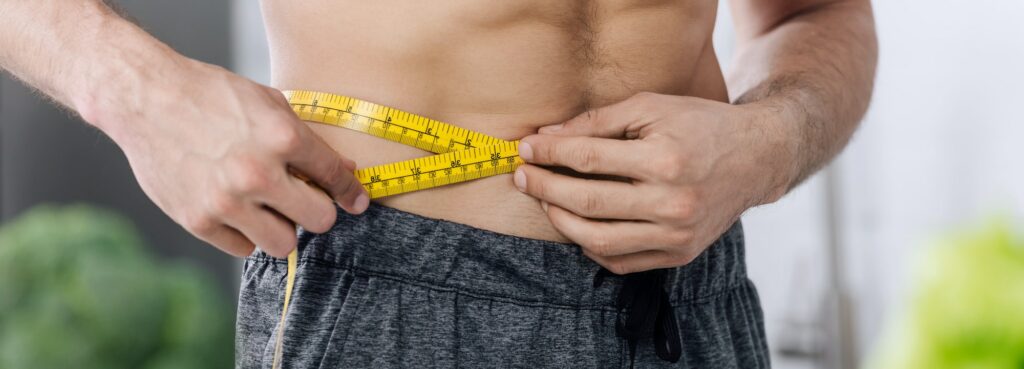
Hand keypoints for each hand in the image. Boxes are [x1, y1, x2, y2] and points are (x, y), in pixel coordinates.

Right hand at [93, 59, 367, 257]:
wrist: (145, 98)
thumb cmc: (210, 95)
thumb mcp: (268, 103)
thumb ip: (307, 140)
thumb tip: (346, 171)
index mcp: (282, 137)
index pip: (334, 178)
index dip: (350, 192)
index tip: (356, 201)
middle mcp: (257, 173)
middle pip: (319, 221)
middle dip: (317, 211)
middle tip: (303, 201)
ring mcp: (227, 201)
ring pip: (284, 244)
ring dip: (282, 228)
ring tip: (268, 207)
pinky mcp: (199, 220)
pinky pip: (243, 248)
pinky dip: (245, 233)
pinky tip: (237, 209)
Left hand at [513, 92, 796, 273]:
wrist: (756, 158)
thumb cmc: (699, 125)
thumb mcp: (651, 107)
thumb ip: (597, 121)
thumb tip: (546, 138)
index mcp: (665, 160)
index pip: (588, 159)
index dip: (549, 154)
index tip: (525, 149)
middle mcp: (673, 203)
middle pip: (587, 203)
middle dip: (544, 188)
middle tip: (522, 176)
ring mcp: (677, 235)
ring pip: (598, 240)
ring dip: (560, 221)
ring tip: (545, 201)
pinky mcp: (679, 255)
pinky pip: (620, 261)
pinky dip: (590, 246)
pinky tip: (577, 224)